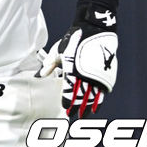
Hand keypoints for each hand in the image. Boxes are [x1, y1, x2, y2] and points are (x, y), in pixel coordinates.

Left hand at [38, 3, 117, 117]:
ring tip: (83, 114)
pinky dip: (98, 101)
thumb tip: (40, 75)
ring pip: (92, 96)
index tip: (65, 109)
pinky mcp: (106, 74)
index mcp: (72, 69)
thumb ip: (50, 65)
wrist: (94, 31)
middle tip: (72, 115)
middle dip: (76, 107)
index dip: (68, 101)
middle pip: (80, 96)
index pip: (69, 91)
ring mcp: (97, 75)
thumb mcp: (59, 51)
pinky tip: (95, 107)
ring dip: (87, 106)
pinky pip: (102, 92)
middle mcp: (85, 74)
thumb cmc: (73, 41)